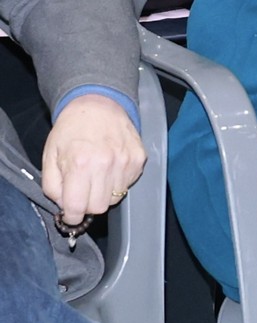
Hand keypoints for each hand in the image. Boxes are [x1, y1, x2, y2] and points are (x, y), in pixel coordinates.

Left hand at [39, 92, 142, 225]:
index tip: (70, 215)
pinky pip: (128, 185)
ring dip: (103, 194)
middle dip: (87, 205)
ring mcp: (126, 162)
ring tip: (96, 178)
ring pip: (115, 198)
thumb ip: (52, 187)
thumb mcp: (50, 157)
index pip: (78, 207)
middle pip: (99, 207)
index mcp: (80, 164)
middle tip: (82, 193)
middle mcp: (106, 164)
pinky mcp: (139, 159)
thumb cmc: (71, 130)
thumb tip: (64, 206)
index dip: (71, 216)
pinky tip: (109, 168)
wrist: (98, 105)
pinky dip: (117, 183)